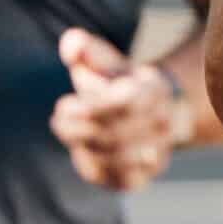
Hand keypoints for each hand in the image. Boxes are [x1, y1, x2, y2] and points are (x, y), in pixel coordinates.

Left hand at [52, 29, 179, 192]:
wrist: (150, 111)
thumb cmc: (118, 82)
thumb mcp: (104, 60)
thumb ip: (84, 49)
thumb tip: (70, 44)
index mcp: (154, 91)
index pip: (125, 104)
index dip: (91, 108)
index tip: (64, 104)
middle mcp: (163, 124)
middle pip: (115, 135)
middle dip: (78, 129)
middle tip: (59, 118)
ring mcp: (157, 152)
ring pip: (115, 158)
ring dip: (83, 146)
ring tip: (68, 131)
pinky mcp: (145, 176)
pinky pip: (118, 180)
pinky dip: (94, 167)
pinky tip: (82, 151)